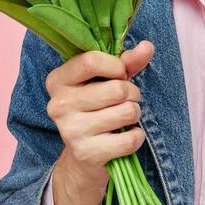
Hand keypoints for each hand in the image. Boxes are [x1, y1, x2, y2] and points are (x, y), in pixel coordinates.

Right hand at [45, 42, 154, 190]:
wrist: (83, 158)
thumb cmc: (97, 110)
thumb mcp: (107, 81)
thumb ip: (126, 62)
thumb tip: (147, 46)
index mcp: (58, 80)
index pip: (91, 61)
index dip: (117, 66)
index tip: (120, 74)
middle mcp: (59, 105)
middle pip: (117, 89)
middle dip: (132, 93)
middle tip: (125, 101)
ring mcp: (71, 131)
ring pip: (127, 112)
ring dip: (134, 114)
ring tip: (123, 119)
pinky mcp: (87, 153)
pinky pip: (130, 139)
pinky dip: (137, 137)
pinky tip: (124, 137)